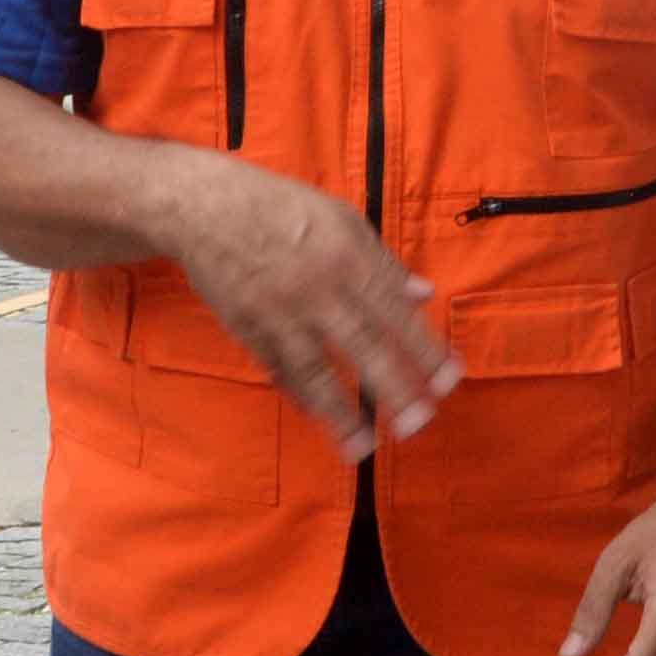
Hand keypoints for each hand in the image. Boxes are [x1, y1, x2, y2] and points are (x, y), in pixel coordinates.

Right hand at [161, 161, 459, 459]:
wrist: (206, 207)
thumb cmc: (282, 207)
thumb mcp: (342, 218)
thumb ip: (383, 262)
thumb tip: (423, 294)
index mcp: (348, 257)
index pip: (396, 312)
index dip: (424, 349)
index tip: (449, 381)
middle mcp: (317, 289)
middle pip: (362, 346)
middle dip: (393, 389)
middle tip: (419, 425)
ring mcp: (280, 313)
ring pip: (315, 370)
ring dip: (341, 413)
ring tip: (363, 448)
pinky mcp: (247, 328)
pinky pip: (278, 369)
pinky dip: (299, 395)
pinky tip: (318, 418)